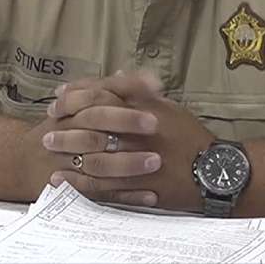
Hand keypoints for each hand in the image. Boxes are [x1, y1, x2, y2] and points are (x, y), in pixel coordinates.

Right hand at [16, 87, 160, 202]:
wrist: (21, 160)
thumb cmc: (59, 130)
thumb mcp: (76, 105)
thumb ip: (107, 91)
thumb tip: (134, 74)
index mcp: (73, 109)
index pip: (98, 92)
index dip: (125, 87)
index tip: (154, 86)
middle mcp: (69, 132)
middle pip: (96, 123)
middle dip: (126, 122)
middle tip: (154, 123)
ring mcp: (69, 162)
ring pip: (99, 162)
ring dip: (129, 163)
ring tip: (156, 161)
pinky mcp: (74, 189)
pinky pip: (102, 193)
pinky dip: (127, 196)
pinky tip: (150, 196)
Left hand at [46, 71, 215, 210]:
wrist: (217, 172)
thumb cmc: (191, 137)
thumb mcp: (169, 106)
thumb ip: (140, 92)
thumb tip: (116, 76)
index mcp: (143, 110)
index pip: (101, 97)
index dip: (75, 98)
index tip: (58, 102)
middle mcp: (139, 135)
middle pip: (93, 129)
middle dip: (66, 131)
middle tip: (47, 135)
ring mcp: (139, 163)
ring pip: (95, 159)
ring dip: (69, 157)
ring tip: (51, 158)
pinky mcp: (140, 188)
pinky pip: (104, 188)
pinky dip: (81, 184)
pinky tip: (64, 183)